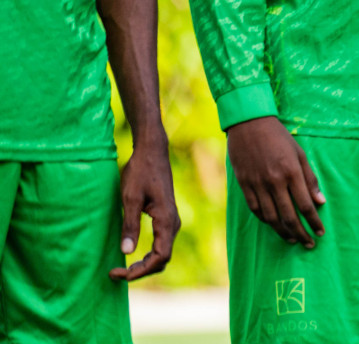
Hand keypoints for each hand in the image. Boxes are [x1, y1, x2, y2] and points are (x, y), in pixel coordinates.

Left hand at [110, 132, 179, 279]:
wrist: (152, 153)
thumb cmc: (140, 173)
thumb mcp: (130, 198)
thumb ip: (130, 225)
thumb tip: (126, 253)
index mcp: (167, 220)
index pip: (161, 256)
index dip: (141, 271)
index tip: (120, 274)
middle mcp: (173, 223)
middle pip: (163, 258)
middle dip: (141, 270)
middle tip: (116, 274)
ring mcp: (171, 221)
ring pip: (163, 252)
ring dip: (145, 264)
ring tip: (122, 269)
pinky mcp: (166, 218)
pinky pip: (161, 244)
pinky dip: (148, 255)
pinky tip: (132, 254)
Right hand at [226, 116, 324, 247]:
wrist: (249, 125)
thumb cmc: (279, 137)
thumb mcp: (300, 153)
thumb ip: (310, 178)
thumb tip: (320, 201)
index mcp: (291, 172)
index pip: (306, 205)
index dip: (314, 221)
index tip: (321, 232)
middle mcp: (275, 182)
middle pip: (289, 216)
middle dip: (301, 233)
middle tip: (309, 243)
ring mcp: (257, 185)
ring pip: (271, 218)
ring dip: (283, 232)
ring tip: (293, 240)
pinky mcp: (244, 185)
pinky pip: (256, 210)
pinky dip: (266, 221)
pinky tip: (274, 226)